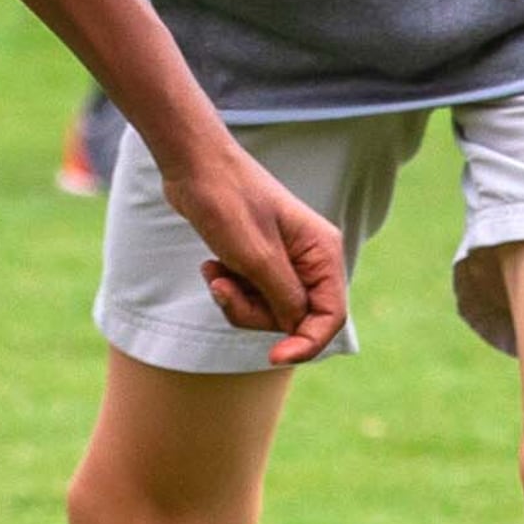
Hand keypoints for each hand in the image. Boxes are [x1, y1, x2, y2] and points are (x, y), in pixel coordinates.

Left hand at [160, 133, 347, 364]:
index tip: (274, 357)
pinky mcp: (258, 260)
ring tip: (213, 274)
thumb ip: (284, 298)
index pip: (330, 316)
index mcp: (322, 253)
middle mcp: (310, 258)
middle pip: (295, 317)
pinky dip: (228, 288)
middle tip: (223, 291)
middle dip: (255, 313)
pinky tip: (211, 267)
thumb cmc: (227, 203)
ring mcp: (284, 260)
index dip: (306, 342)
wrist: (193, 166)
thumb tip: (300, 330)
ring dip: (236, 301)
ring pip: (268, 309)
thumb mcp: (257, 258)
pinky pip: (250, 295)